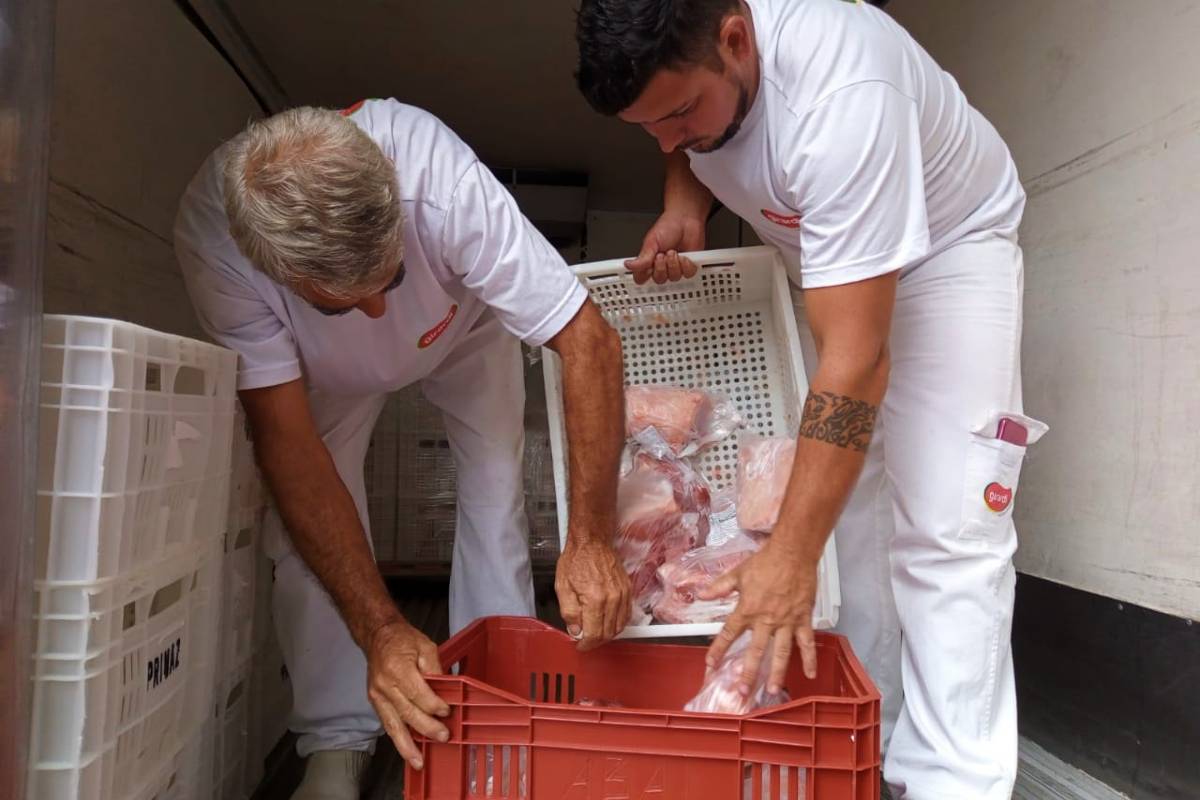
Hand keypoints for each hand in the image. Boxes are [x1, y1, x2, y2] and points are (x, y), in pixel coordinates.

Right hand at [365, 620, 449, 769]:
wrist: (378, 636)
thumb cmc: (402, 639)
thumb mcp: (425, 646)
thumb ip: (435, 669)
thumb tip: (446, 690)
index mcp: (398, 668)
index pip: (418, 694)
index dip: (434, 706)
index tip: (447, 711)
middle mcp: (385, 685)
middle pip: (407, 712)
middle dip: (426, 728)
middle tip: (443, 736)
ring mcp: (377, 695)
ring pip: (393, 725)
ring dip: (406, 746)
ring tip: (418, 761)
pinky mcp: (375, 701)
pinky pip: (387, 723)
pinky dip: (397, 738)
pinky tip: (407, 750)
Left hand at [555, 536, 631, 650]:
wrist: (592, 541)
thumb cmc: (576, 559)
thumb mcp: (562, 587)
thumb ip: (569, 612)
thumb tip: (575, 630)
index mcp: (595, 599)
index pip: (594, 634)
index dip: (585, 644)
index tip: (580, 645)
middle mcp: (612, 599)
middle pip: (608, 633)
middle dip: (596, 641)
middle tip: (585, 639)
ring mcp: (622, 594)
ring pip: (619, 626)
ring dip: (607, 634)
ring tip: (595, 631)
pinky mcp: (628, 590)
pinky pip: (627, 614)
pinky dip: (618, 623)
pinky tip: (608, 622)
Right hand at [625, 212, 706, 284]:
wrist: (686, 219)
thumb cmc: (668, 227)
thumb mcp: (651, 241)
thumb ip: (642, 257)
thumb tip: (629, 265)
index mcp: (648, 261)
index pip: (641, 278)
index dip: (644, 276)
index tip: (648, 266)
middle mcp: (660, 267)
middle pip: (658, 280)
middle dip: (661, 267)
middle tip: (662, 254)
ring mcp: (675, 268)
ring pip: (673, 278)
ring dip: (674, 264)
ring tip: (673, 251)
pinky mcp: (688, 267)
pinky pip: (687, 274)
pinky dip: (686, 265)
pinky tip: (684, 256)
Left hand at [698, 544, 819, 695]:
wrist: (793, 553)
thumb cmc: (765, 561)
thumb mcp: (737, 573)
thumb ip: (719, 587)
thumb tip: (701, 595)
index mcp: (747, 609)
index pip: (729, 633)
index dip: (718, 650)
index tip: (710, 664)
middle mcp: (766, 619)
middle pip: (755, 651)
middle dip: (748, 673)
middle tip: (743, 692)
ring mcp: (786, 621)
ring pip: (781, 652)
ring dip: (777, 672)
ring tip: (773, 690)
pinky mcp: (803, 618)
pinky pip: (807, 642)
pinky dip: (810, 658)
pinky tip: (810, 674)